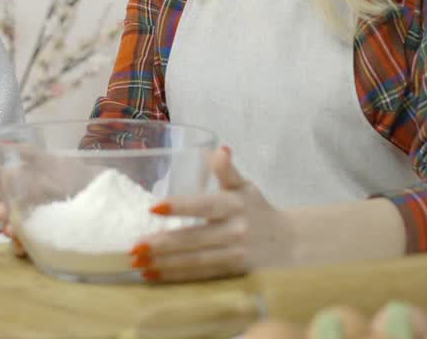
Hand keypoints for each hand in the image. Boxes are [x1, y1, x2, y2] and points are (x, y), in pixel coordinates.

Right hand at [0, 153, 99, 258]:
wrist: (107, 203)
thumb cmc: (79, 178)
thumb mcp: (54, 163)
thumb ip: (29, 156)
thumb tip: (1, 151)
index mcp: (32, 181)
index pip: (7, 185)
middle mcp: (33, 202)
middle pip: (8, 206)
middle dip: (1, 209)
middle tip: (0, 212)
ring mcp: (39, 221)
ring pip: (15, 226)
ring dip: (9, 227)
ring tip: (10, 230)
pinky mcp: (46, 240)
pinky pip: (27, 245)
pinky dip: (21, 245)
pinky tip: (21, 245)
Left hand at [130, 146, 289, 281]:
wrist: (291, 244)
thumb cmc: (259, 211)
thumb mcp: (246, 187)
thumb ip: (228, 171)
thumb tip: (219, 149)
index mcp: (235, 204)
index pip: (204, 205)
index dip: (180, 206)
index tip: (153, 207)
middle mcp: (235, 230)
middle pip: (194, 238)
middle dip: (162, 244)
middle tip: (134, 246)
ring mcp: (236, 254)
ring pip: (195, 261)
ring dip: (164, 264)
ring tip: (137, 264)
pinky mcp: (235, 274)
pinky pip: (202, 275)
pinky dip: (177, 277)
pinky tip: (155, 275)